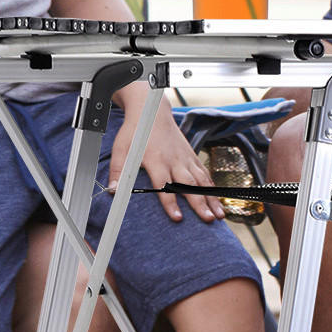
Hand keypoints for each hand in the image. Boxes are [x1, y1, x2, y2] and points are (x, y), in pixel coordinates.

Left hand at [109, 104, 222, 223]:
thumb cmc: (136, 132)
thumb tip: (113, 190)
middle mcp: (174, 160)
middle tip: (208, 220)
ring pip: (201, 181)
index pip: (164, 185)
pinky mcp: (192, 156)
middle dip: (200, 204)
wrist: (153, 111)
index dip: (171, 202)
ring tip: (218, 215)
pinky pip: (205, 174)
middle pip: (188, 185)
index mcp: (156, 159)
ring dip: (211, 199)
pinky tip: (218, 200)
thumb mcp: (121, 149)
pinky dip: (212, 188)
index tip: (177, 218)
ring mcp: (186, 158)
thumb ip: (118, 170)